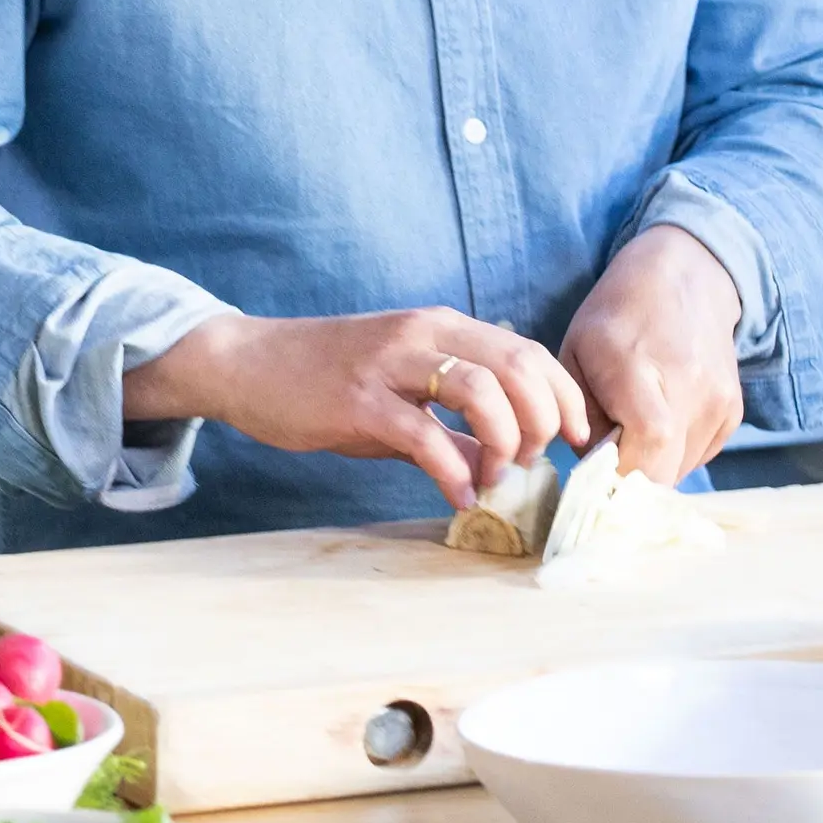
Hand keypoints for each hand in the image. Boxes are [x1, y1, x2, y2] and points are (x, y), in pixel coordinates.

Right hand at [127, 307, 591, 510]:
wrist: (248, 363)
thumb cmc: (327, 377)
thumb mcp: (400, 386)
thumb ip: (450, 414)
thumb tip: (499, 459)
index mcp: (441, 326)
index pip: (527, 350)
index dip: (563, 395)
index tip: (574, 438)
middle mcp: (423, 335)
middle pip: (517, 366)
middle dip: (544, 419)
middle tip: (536, 460)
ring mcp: (390, 365)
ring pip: (479, 391)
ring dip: (504, 441)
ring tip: (498, 476)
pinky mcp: (358, 401)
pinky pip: (423, 436)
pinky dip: (452, 471)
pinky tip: (459, 496)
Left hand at [559, 226, 745, 480]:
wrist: (687, 278)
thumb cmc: (618, 315)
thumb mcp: (576, 353)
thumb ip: (580, 416)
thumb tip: (596, 470)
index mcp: (637, 365)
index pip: (649, 441)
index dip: (621, 473)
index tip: (596, 474)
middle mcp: (689, 385)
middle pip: (666, 469)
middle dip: (631, 480)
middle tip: (609, 460)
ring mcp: (718, 399)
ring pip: (681, 470)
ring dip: (653, 465)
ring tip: (635, 428)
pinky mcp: (734, 410)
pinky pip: (699, 455)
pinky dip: (676, 453)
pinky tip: (662, 419)